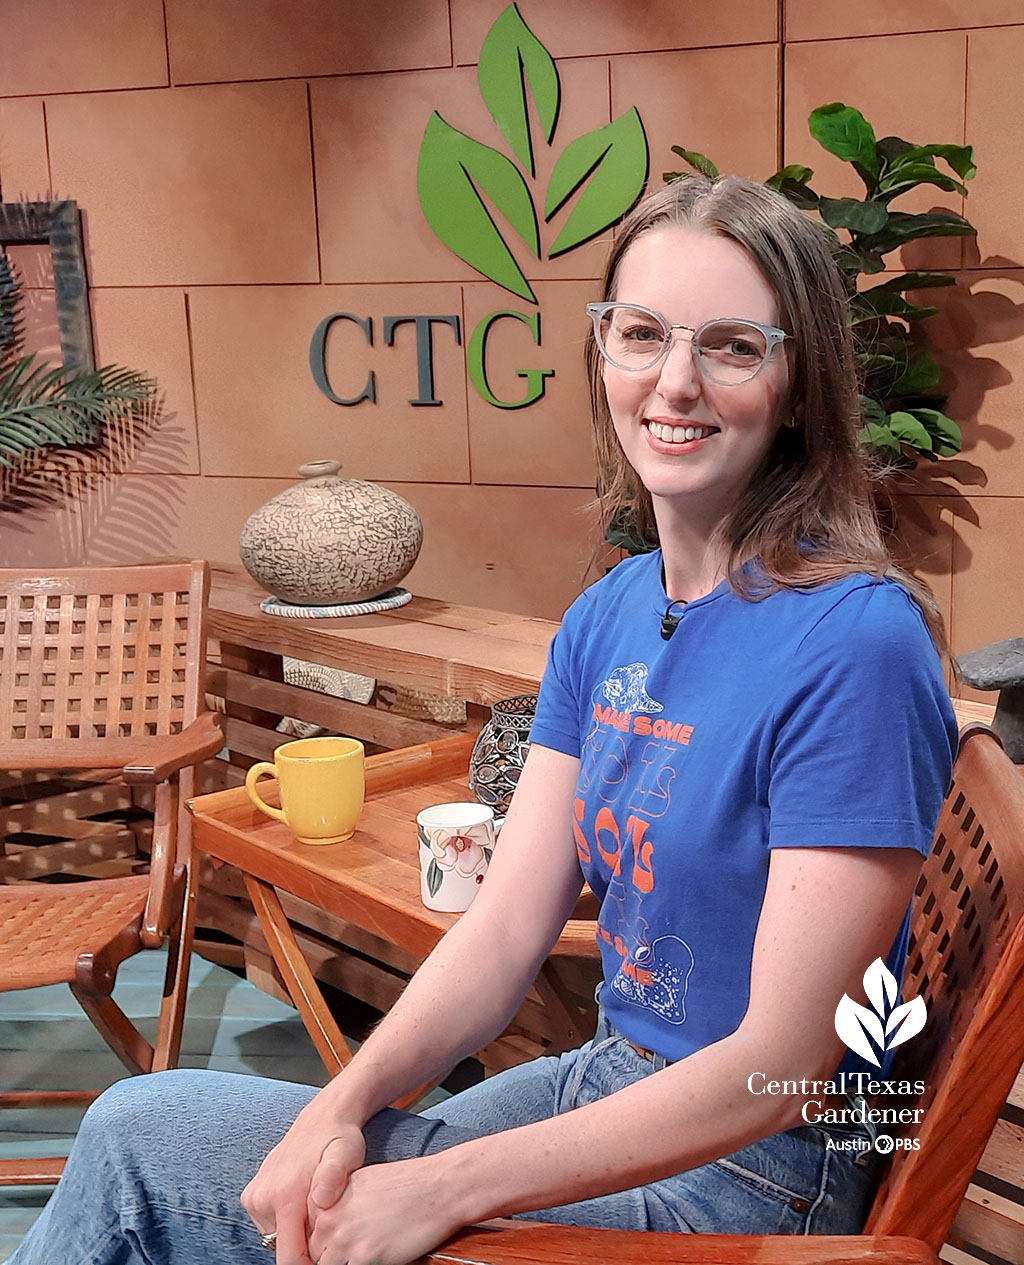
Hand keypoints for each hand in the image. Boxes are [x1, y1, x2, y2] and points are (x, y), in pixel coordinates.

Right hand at [241, 1097, 365, 1264]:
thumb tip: (321, 1200)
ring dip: (296, 1231)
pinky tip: (304, 1201)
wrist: (323, 1117)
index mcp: (285, 1195)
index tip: (328, 1258)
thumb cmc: (340, 1139)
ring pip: (277, 1237)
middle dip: (305, 1245)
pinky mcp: (251, 1195)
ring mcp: (254, 1197)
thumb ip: (334, 1177)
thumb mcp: (347, 1153)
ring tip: (317, 1207)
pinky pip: (271, 1223)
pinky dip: (287, 1220)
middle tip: (327, 1222)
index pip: (288, 1258)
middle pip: (283, 1248)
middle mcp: (263, 1197)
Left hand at [308, 1154, 466, 1264]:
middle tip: (347, 1254)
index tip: (326, 1249)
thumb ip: (338, 1205)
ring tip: (359, 1256)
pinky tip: (372, 1260)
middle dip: (325, 1258)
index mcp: (327, 1197)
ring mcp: (344, 1239)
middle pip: (311, 1253)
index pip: (305, 1232)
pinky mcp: (364, 1257)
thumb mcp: (361, 1184)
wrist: (438, 1187)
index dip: (316, 1245)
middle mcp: (330, 1217)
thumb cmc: (407, 1184)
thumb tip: (328, 1229)